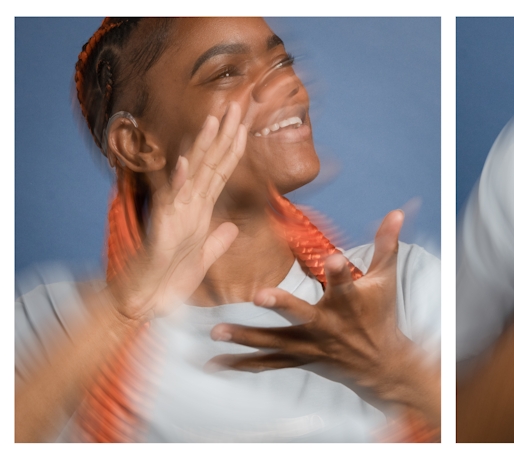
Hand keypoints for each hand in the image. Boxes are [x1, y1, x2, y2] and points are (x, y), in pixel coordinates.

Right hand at [109, 101, 249, 322]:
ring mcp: (175, 212)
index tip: (245, 126)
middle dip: (224, 135)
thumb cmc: (170, 278)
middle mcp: (188, 205)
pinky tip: (187, 161)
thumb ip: (217, 241)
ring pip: (193, 174)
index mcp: (199, 210)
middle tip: (236, 107)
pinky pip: (171, 201)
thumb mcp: (203, 257)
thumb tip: (231, 226)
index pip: (220, 173)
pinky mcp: (163, 226)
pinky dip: (180, 181)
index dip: (233, 150)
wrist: (147, 300)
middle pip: (209, 164)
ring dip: (202, 147)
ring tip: (213, 120)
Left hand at [207, 210, 426, 407]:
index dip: (339, 271)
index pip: (344, 284)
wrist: (381, 362)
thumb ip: (386, 244)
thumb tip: (396, 211)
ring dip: (246, 337)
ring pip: (276, 342)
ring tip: (218, 331)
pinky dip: (242, 363)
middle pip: (302, 315)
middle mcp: (328, 326)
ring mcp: (312, 345)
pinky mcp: (301, 359)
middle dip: (281, 305)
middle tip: (258, 295)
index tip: (333, 257)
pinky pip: (269, 363)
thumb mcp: (385, 279)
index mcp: (348, 303)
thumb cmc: (381, 314)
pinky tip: (215, 363)